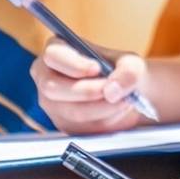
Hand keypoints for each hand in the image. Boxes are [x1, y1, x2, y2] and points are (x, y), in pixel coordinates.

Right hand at [32, 40, 147, 133]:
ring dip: (101, 108)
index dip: (73, 64)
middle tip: (113, 91)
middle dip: (87, 91)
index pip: (52, 55)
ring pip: (69, 110)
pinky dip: (102, 121)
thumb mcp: (132, 64)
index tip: (97, 69)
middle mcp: (47, 77)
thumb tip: (112, 91)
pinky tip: (116, 111)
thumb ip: (128, 71)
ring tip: (123, 100)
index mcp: (57, 51)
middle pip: (53, 87)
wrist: (127, 95)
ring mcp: (52, 103)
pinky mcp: (62, 124)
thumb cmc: (122, 72)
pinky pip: (79, 127)